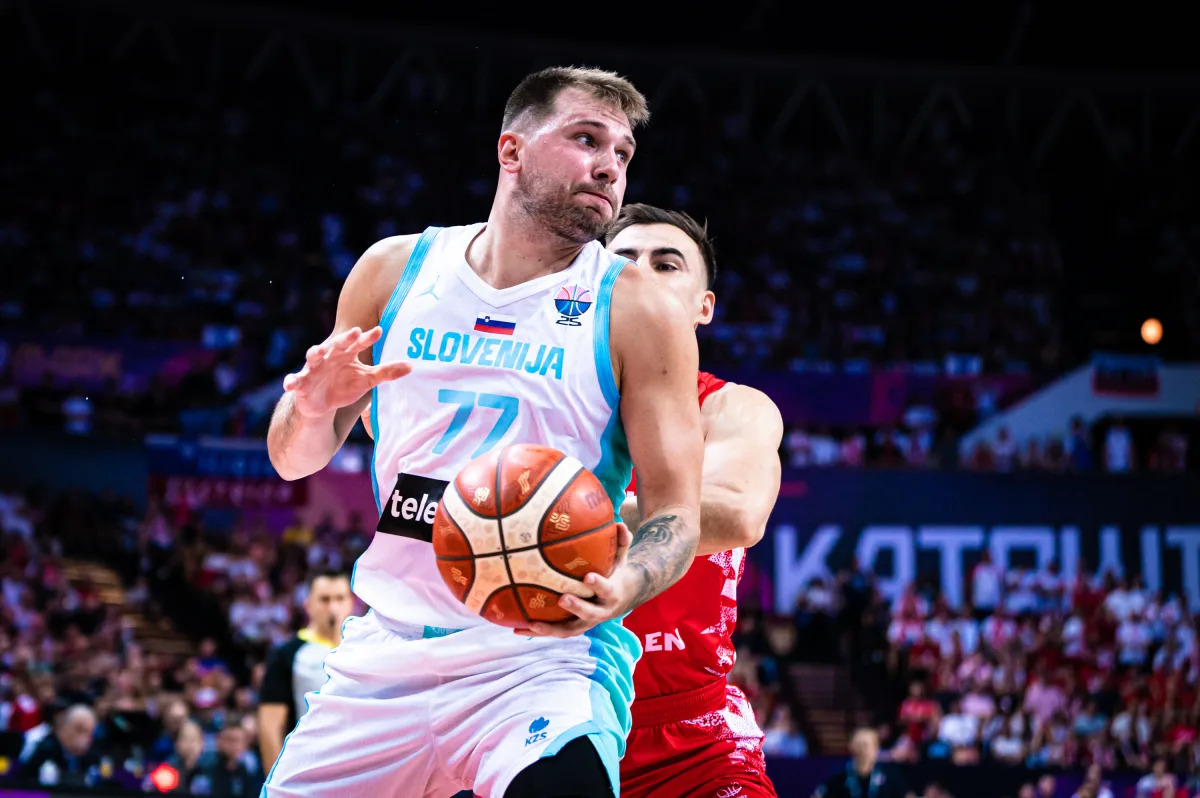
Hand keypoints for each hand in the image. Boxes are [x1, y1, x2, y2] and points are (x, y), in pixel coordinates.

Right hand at [282, 327, 411, 418]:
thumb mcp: (367, 379)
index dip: (368, 337)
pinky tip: (289, 384)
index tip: (379, 331)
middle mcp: (330, 356)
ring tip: (317, 351)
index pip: (359, 343)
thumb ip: (386, 372)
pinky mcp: (302, 383)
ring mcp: (314, 368)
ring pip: (313, 357)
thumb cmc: (346, 384)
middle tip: (354, 332)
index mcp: (347, 353)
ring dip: (314, 353)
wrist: (323, 403)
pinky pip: (295, 381)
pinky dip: (291, 381)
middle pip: (337, 344)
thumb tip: (411, 366)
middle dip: (345, 338)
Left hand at [514, 523, 638, 638]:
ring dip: (550, 629)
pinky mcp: (573, 627)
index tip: (587, 577)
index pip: (606, 589)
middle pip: (588, 613)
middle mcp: (599, 611)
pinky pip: (555, 631)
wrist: (621, 599)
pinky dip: (538, 631)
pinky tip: (516, 629)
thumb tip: (619, 523)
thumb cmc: (615, 573)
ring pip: (568, 630)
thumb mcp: (621, 558)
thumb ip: (621, 542)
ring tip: (531, 625)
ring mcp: (585, 622)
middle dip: (576, 606)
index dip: (598, 584)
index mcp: (611, 594)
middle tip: (562, 598)